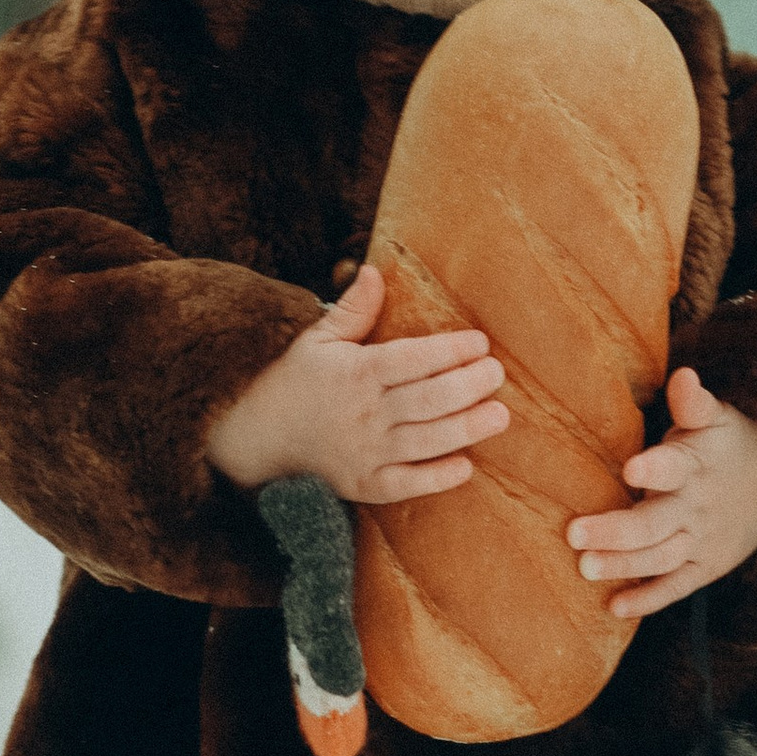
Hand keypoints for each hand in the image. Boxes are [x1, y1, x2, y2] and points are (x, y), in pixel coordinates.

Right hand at [206, 264, 507, 503]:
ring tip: (500, 415)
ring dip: (466, 428)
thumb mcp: (318, 339)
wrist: (256, 437)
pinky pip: (404, 484)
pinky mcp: (363, 484)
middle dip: (468, 385)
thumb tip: (374, 270)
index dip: (449, 351)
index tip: (479, 343)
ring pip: (425, 440)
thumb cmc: (294, 382)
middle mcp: (364, 413)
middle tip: (497, 374)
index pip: (411, 359)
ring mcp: (365, 452)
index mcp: (356, 372)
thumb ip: (353, 309)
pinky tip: (465, 466)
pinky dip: (435, 478)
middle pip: (427, 399)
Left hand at [566, 364, 756, 621]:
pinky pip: (676, 587)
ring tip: (585, 567)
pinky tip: (614, 608)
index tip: (631, 468)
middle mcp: (697, 508)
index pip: (675, 468)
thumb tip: (683, 375)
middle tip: (573, 533)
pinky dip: (648, 599)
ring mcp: (701, 542)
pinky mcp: (704, 568)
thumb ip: (693, 403)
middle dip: (616, 530)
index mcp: (696, 467)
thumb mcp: (716, 418)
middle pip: (655, 524)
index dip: (655, 469)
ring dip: (623, 566)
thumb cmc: (725, 444)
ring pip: (660, 559)